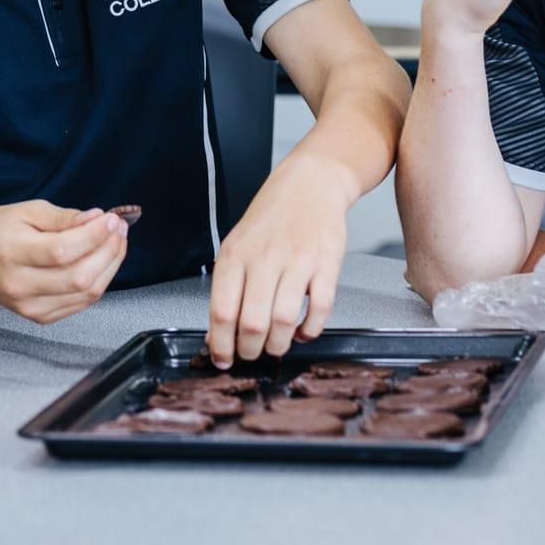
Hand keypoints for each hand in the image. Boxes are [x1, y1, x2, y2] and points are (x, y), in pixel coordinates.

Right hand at [0, 200, 128, 324]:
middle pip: (79, 276)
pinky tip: (101, 261)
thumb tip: (96, 219)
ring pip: (86, 293)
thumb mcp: (25, 212)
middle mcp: (20, 285)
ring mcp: (31, 306)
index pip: (63, 250)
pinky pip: (81, 303)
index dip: (94, 236)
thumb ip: (62, 217)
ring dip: (110, 266)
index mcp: (12, 253)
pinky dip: (99, 281)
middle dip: (109, 250)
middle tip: (118, 229)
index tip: (110, 219)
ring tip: (115, 242)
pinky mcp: (40, 317)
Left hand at [206, 153, 353, 366]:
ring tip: (276, 346)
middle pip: (252, 323)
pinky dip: (310, 330)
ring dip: (278, 345)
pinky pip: (320, 309)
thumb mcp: (237, 245)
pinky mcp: (326, 264)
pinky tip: (302, 331)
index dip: (221, 344)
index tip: (223, 360)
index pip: (221, 312)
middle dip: (250, 351)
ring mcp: (297, 261)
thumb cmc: (271, 218)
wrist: (310, 185)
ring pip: (283, 321)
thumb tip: (218, 333)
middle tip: (252, 355)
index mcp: (235, 255)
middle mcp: (264, 258)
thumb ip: (229, 285)